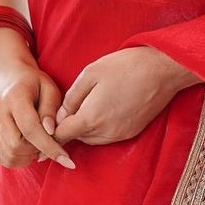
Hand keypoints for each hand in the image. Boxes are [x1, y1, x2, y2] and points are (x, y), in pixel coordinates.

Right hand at [0, 35, 73, 168]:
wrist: (6, 78)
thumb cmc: (32, 84)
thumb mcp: (49, 88)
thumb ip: (51, 109)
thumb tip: (50, 131)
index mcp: (14, 96)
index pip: (30, 129)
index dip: (49, 147)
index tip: (67, 160)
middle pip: (16, 146)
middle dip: (37, 151)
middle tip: (48, 144)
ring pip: (8, 155)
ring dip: (27, 157)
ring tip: (37, 144)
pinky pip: (0, 157)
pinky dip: (16, 158)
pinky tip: (25, 146)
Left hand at [51, 47, 196, 146]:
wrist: (163, 70)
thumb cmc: (126, 66)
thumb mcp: (91, 74)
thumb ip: (71, 97)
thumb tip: (60, 115)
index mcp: (91, 117)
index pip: (63, 135)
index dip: (49, 135)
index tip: (40, 135)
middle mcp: (106, 132)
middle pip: (78, 138)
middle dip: (69, 128)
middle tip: (68, 109)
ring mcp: (121, 134)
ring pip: (93, 139)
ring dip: (85, 129)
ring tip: (87, 106)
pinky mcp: (132, 132)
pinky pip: (108, 137)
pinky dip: (100, 128)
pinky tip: (104, 109)